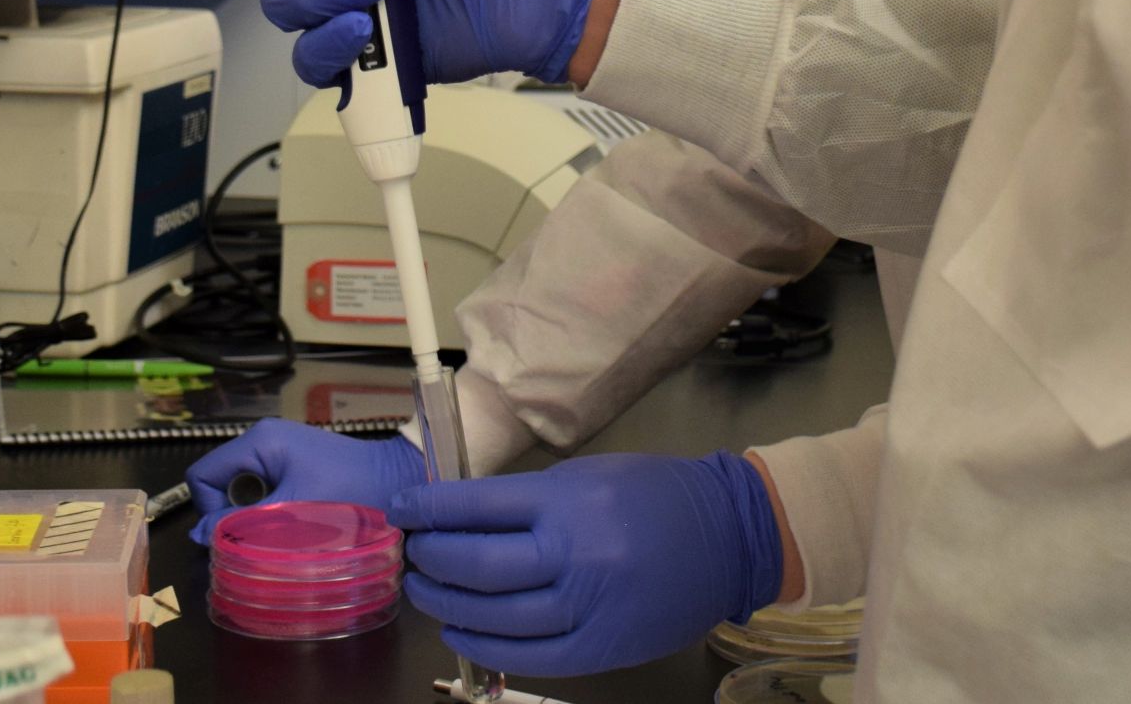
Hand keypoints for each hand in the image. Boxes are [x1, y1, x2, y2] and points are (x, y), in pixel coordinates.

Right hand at [185, 420, 426, 545]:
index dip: (208, 508)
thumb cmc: (347, 494)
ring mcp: (279, 449)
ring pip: (242, 490)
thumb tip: (199, 536)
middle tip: (257, 538)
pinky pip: (264, 490)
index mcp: (258, 441)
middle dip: (231, 514)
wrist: (397, 481)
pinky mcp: (294, 463)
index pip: (202, 474)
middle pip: (220, 481)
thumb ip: (242, 525)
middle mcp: (263, 438)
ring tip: (278, 532)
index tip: (233, 534)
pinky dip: (269, 511)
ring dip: (252, 516)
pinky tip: (293, 523)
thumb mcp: (290, 512)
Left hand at [390, 452, 783, 675]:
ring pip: (495, 615)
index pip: (475, 506)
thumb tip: (460, 515)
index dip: (428, 509)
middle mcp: (575, 555)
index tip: (402, 508)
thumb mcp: (586, 475)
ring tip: (425, 589)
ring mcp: (589, 608)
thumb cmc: (654, 497)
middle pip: (477, 564)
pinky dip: (484, 645)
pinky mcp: (601, 648)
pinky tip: (460, 629)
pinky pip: (528, 656)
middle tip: (412, 550)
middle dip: (431, 557)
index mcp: (568, 501)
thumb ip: (526, 499)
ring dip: (447, 602)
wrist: (728, 538)